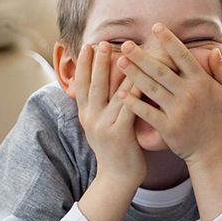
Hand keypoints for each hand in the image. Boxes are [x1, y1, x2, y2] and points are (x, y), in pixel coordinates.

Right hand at [75, 42, 145, 186]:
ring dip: (116, 72)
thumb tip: (109, 85)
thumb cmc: (117, 150)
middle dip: (96, 62)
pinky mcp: (119, 134)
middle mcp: (91, 118)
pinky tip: (139, 79)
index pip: (82, 84)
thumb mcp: (104, 125)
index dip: (84, 64)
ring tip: (121, 54)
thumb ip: (104, 107)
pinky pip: (127, 108)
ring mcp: (103, 126)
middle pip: (92, 84)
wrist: (118, 178)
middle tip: (100, 42)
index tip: (87, 45)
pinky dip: (133, 93)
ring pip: (110, 93)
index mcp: (86, 115)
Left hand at [116, 23, 221, 165]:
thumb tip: (214, 51)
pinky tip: (120, 93)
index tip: (156, 27)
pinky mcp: (168, 127)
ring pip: (151, 88)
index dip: (169, 41)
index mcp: (203, 82)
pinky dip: (133, 102)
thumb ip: (221, 71)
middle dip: (142, 56)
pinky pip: (147, 112)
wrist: (215, 149)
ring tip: (119, 62)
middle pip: (161, 70)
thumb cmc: (220, 119)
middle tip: (126, 44)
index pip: (183, 56)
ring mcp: (178, 111)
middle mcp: (189, 94)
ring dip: (133, 74)